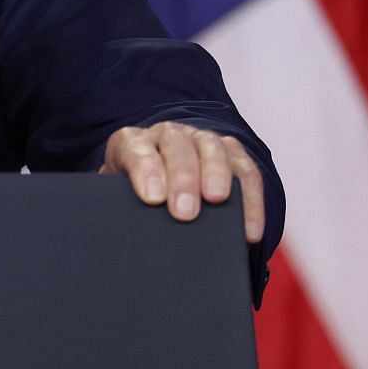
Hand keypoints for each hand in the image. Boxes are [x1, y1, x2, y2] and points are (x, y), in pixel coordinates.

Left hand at [99, 121, 265, 243]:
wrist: (155, 188)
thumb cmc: (133, 198)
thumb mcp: (117, 198)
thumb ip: (118, 207)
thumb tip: (122, 234)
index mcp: (132, 142)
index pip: (135, 147)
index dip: (145, 168)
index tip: (152, 198)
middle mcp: (167, 135)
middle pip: (177, 145)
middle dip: (183, 177)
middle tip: (184, 211)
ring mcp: (201, 140)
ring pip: (213, 149)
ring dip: (217, 175)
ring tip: (217, 202)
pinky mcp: (231, 154)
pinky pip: (246, 171)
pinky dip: (250, 199)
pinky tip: (249, 228)